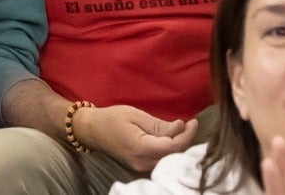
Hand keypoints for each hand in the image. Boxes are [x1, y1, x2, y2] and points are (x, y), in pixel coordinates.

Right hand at [74, 104, 197, 173]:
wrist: (91, 130)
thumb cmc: (111, 118)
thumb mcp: (135, 115)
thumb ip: (158, 125)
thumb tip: (181, 127)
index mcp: (141, 148)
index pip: (173, 146)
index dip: (187, 135)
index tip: (193, 121)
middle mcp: (143, 162)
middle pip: (174, 156)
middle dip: (186, 141)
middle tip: (190, 125)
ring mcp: (142, 168)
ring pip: (169, 161)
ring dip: (179, 147)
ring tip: (184, 131)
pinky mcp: (141, 167)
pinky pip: (162, 161)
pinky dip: (171, 151)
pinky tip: (173, 140)